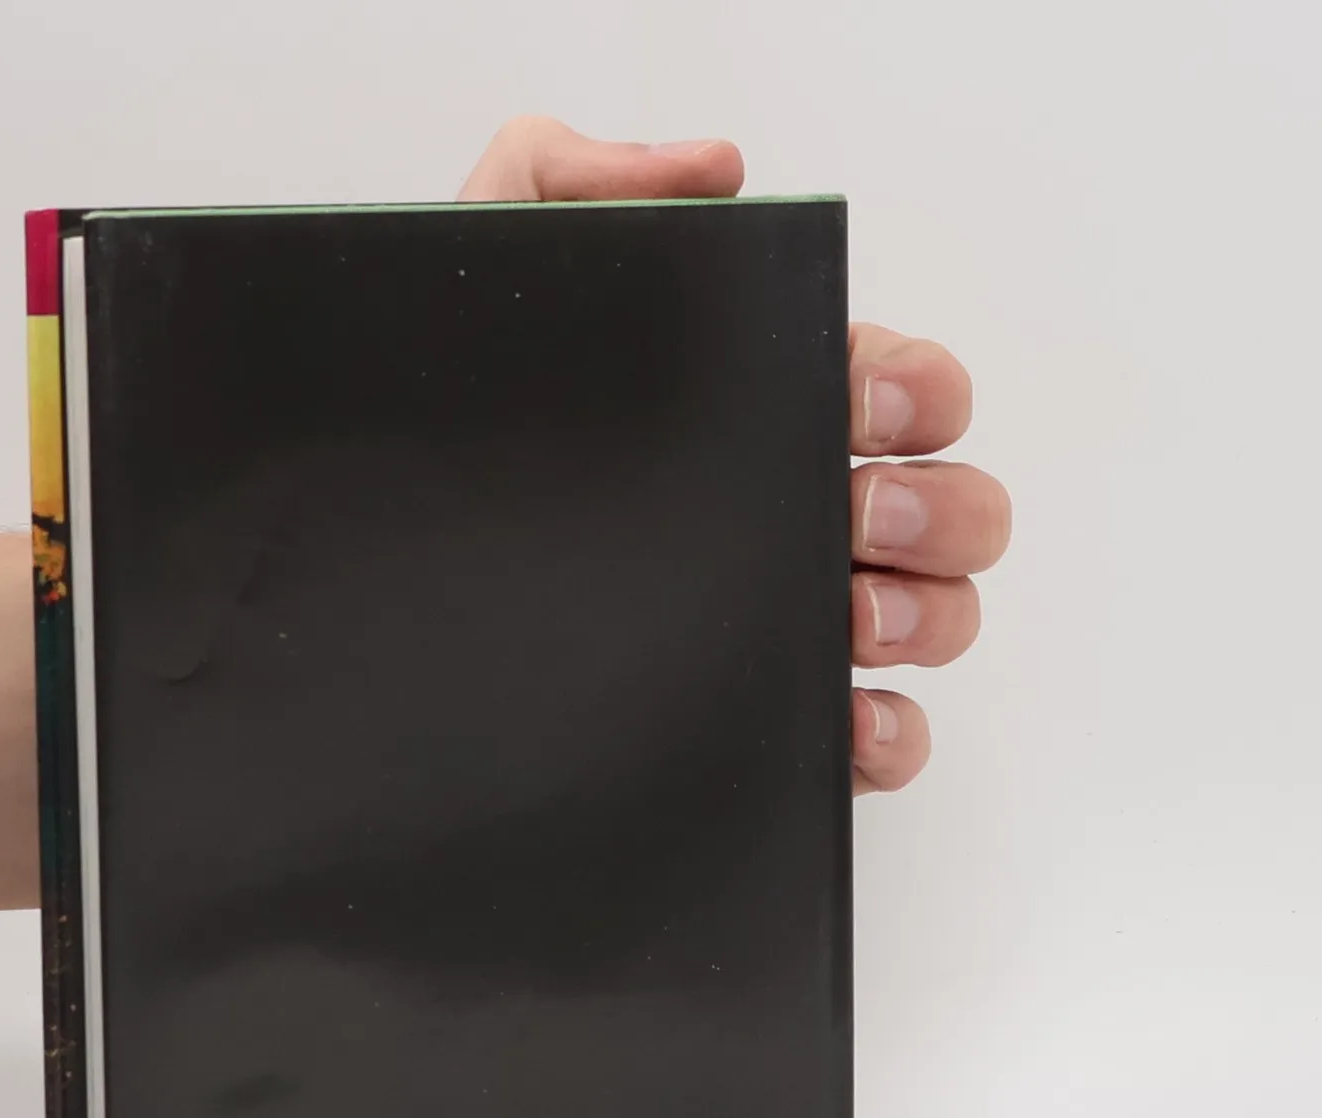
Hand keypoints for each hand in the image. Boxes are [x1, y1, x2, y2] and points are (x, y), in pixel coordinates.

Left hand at [461, 118, 1011, 795]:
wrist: (371, 607)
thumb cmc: (439, 451)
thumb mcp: (479, 280)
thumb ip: (566, 184)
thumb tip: (711, 172)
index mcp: (756, 414)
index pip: (898, 389)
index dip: (913, 387)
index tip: (861, 398)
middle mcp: (787, 520)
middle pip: (950, 509)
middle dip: (937, 509)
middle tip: (859, 516)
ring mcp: (786, 628)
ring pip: (937, 620)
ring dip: (925, 616)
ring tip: (844, 616)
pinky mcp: (766, 726)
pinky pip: (880, 742)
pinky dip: (890, 738)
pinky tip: (843, 720)